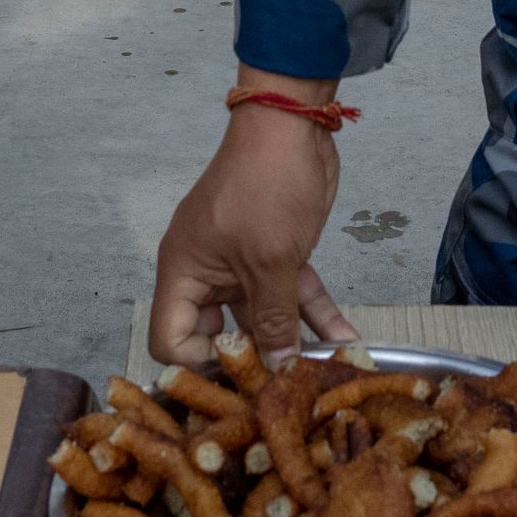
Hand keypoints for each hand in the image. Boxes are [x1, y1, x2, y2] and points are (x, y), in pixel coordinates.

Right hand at [147, 71, 362, 369]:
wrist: (293, 126)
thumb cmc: (265, 183)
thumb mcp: (270, 259)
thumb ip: (272, 318)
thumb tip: (277, 369)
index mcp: (184, 273)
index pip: (170, 339)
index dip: (199, 365)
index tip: (240, 380)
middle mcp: (207, 274)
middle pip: (219, 336)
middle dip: (253, 362)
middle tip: (285, 390)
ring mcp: (242, 265)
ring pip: (264, 317)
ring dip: (295, 342)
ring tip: (325, 373)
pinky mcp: (277, 255)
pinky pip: (292, 296)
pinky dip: (316, 315)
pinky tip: (346, 340)